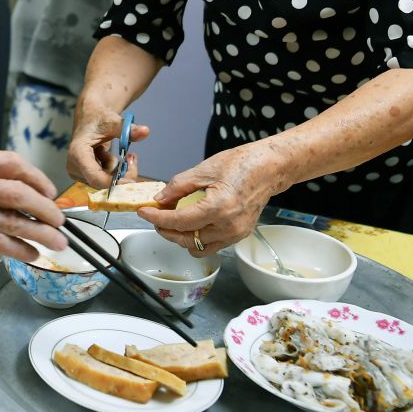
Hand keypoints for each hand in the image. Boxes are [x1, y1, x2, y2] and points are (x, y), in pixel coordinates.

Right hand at [0, 150, 66, 262]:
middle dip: (46, 209)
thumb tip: (29, 193)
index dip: (36, 177)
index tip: (49, 191)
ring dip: (43, 234)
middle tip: (59, 219)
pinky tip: (32, 253)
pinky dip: (23, 250)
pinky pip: (5, 245)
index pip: (11, 163)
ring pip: (17, 223)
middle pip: (20, 194)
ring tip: (57, 242)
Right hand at [66, 103, 149, 187]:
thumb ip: (128, 129)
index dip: (114, 182)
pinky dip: (114, 172)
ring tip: (125, 155)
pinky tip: (114, 158)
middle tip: (132, 158)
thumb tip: (146, 131)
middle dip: (121, 174)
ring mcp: (78, 172)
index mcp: (78, 153)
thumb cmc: (98, 119)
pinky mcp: (84, 175)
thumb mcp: (114, 122)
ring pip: (105, 183)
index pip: (96, 177)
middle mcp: (74, 166)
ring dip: (118, 172)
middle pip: (102, 182)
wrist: (90, 118)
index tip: (132, 180)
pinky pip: (104, 181)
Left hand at [138, 144, 289, 254]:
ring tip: (172, 220)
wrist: (269, 169)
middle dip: (166, 230)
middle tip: (155, 216)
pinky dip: (196, 237)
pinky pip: (211, 245)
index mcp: (219, 207)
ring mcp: (235, 234)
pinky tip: (191, 223)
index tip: (144, 213)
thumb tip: (159, 199)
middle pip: (186, 239)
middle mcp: (228, 226)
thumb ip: (178, 186)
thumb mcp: (204, 169)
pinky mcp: (239, 236)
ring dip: (180, 237)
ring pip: (197, 247)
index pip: (179, 222)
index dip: (157, 219)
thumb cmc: (241, 164)